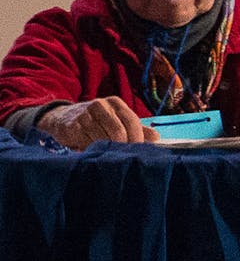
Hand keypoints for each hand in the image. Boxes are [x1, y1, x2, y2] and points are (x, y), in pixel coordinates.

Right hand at [37, 97, 158, 148]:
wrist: (62, 119)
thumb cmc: (96, 122)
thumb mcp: (116, 121)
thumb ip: (137, 129)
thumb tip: (157, 137)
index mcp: (115, 103)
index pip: (132, 121)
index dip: (137, 138)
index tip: (138, 151)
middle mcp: (101, 105)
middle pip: (119, 132)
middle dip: (122, 147)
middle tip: (122, 157)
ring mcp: (85, 114)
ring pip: (103, 138)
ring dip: (106, 150)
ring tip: (106, 155)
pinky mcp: (72, 125)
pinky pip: (87, 142)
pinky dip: (92, 150)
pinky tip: (92, 151)